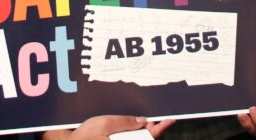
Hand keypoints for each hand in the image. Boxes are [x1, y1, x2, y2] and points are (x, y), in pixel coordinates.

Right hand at [43, 115, 175, 139]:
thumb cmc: (84, 137)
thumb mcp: (104, 124)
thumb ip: (124, 122)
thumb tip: (141, 121)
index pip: (149, 137)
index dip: (161, 128)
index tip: (171, 119)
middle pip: (144, 139)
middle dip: (147, 127)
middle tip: (145, 118)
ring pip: (135, 139)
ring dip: (137, 129)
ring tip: (133, 121)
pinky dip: (128, 132)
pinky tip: (124, 126)